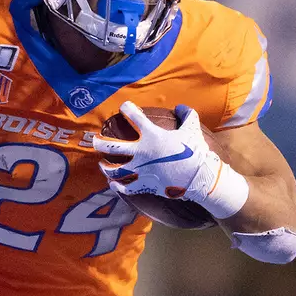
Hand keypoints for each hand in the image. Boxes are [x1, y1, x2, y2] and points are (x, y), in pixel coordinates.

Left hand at [91, 102, 224, 202]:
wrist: (200, 176)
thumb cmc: (195, 151)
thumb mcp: (193, 128)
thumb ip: (186, 114)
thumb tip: (180, 107)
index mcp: (152, 135)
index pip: (134, 116)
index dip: (127, 108)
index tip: (124, 106)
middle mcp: (142, 151)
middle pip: (113, 146)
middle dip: (100, 142)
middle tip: (94, 140)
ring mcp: (141, 170)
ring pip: (114, 170)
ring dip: (105, 167)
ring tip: (101, 164)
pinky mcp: (144, 184)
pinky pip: (126, 188)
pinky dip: (117, 187)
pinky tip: (112, 185)